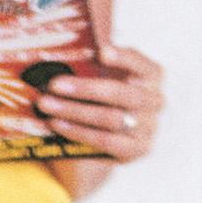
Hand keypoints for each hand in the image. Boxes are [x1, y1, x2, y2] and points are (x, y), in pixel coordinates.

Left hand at [37, 44, 163, 164]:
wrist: (102, 139)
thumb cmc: (98, 98)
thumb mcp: (99, 78)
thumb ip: (90, 66)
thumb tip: (58, 56)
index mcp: (151, 76)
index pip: (142, 64)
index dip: (124, 58)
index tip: (101, 52)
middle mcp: (155, 101)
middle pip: (122, 94)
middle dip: (86, 89)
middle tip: (54, 85)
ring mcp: (148, 128)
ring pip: (111, 118)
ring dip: (74, 111)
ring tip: (47, 105)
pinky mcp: (136, 149)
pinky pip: (106, 140)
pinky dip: (78, 131)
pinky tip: (57, 124)